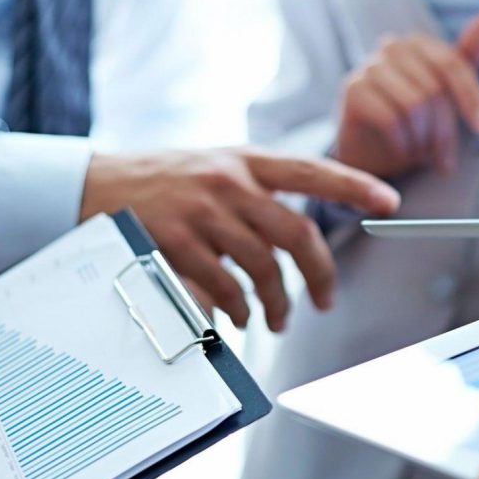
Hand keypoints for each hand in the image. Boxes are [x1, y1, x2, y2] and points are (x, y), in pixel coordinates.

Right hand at [81, 147, 400, 330]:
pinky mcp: (175, 241)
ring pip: (263, 266)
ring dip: (278, 302)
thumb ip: (254, 191)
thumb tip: (299, 236)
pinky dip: (238, 309)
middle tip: (325, 300)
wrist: (89, 186)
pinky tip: (239, 318)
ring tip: (279, 318)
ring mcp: (200, 210)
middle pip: (296, 231)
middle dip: (320, 273)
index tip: (389, 202)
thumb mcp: (210, 168)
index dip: (354, 185)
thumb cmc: (159, 184)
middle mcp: (227, 181)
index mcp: (243, 160)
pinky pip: (224, 286)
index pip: (311, 169)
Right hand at [336, 14, 478, 177]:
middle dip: (445, 131)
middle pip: (434, 89)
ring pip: (414, 104)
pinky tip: (403, 153)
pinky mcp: (352, 90)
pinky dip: (403, 143)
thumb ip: (467, 58)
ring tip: (422, 156)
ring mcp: (369, 67)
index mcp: (418, 44)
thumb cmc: (413, 124)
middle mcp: (391, 47)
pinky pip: (391, 118)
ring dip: (424, 140)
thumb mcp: (447, 95)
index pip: (452, 65)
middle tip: (445, 160)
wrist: (370, 155)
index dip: (471, 97)